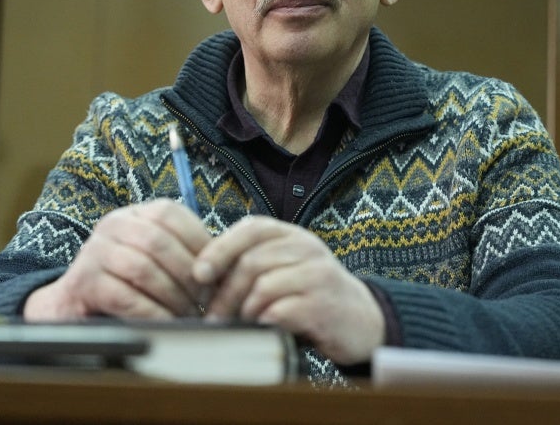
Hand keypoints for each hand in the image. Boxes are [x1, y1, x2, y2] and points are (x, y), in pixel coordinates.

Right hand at [24, 198, 211, 320]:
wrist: (74, 304)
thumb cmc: (127, 281)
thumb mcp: (155, 258)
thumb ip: (184, 254)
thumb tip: (225, 266)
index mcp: (135, 213)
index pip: (172, 214)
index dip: (199, 243)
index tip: (216, 272)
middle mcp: (112, 224)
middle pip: (159, 242)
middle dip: (188, 274)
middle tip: (205, 300)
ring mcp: (95, 251)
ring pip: (143, 269)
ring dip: (172, 296)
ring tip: (188, 314)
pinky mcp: (84, 282)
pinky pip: (125, 297)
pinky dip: (152, 312)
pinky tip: (166, 323)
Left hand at [192, 216, 384, 364]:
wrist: (361, 320)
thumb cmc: (312, 295)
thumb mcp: (286, 268)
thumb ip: (253, 263)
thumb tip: (202, 274)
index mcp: (293, 236)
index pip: (251, 229)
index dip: (220, 249)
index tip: (199, 274)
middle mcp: (307, 249)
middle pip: (252, 262)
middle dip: (226, 293)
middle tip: (215, 316)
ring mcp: (318, 276)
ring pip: (263, 287)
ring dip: (244, 311)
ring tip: (241, 324)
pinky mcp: (323, 305)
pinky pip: (280, 311)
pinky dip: (263, 323)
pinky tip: (263, 331)